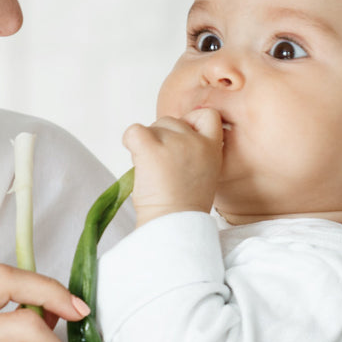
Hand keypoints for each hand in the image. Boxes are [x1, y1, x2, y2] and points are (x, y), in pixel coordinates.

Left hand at [122, 109, 222, 226]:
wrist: (174, 225)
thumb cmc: (184, 208)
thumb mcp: (204, 175)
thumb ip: (195, 153)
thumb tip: (171, 141)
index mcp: (212, 149)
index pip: (209, 115)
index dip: (192, 122)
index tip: (182, 139)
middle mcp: (195, 141)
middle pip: (172, 121)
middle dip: (162, 138)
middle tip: (162, 167)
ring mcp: (174, 143)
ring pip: (153, 127)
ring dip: (147, 144)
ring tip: (152, 171)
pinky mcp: (151, 148)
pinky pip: (134, 131)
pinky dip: (129, 141)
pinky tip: (136, 160)